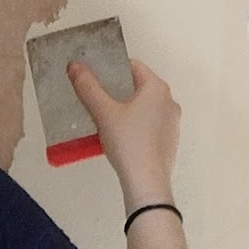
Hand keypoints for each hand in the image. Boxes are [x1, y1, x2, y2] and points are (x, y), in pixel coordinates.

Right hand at [73, 56, 182, 211]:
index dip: (112, 70)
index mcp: (157, 88)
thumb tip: (75, 66)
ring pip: (145, 107)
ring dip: (127, 110)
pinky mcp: (170, 140)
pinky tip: (121, 138)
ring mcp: (172, 122)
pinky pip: (150, 125)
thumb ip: (88, 87)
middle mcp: (169, 102)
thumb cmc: (129, 144)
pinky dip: (136, 126)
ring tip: (107, 122)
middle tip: (98, 102)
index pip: (133, 66)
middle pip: (139, 87)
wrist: (146, 182)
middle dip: (118, 92)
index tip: (96, 79)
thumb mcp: (103, 112)